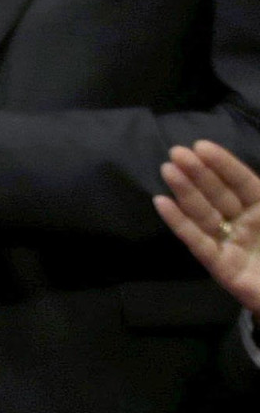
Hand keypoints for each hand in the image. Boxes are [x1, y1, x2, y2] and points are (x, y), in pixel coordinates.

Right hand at [154, 139, 259, 313]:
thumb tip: (258, 179)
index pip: (242, 182)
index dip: (224, 165)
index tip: (201, 146)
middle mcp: (245, 223)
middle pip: (219, 194)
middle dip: (199, 173)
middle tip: (176, 153)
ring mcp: (230, 243)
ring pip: (205, 213)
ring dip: (185, 192)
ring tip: (168, 170)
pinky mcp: (219, 266)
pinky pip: (197, 242)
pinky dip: (179, 223)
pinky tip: (161, 203)